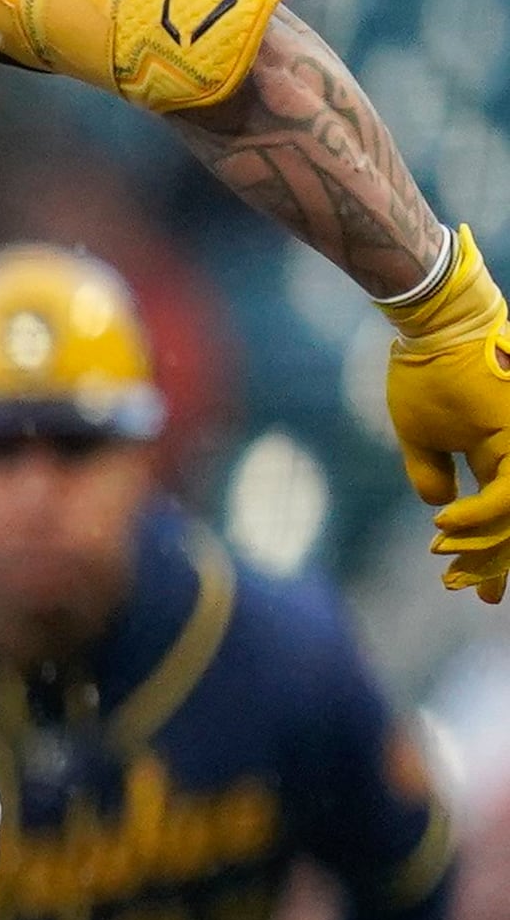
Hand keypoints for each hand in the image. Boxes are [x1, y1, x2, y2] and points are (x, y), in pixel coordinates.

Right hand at [375, 232, 509, 600]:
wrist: (437, 325)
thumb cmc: (425, 370)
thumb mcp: (420, 433)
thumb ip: (430, 472)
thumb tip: (439, 506)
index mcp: (497, 451)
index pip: (500, 514)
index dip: (486, 553)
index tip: (467, 586)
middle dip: (493, 564)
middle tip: (473, 593)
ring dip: (484, 548)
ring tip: (450, 564)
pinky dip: (480, 516)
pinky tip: (444, 526)